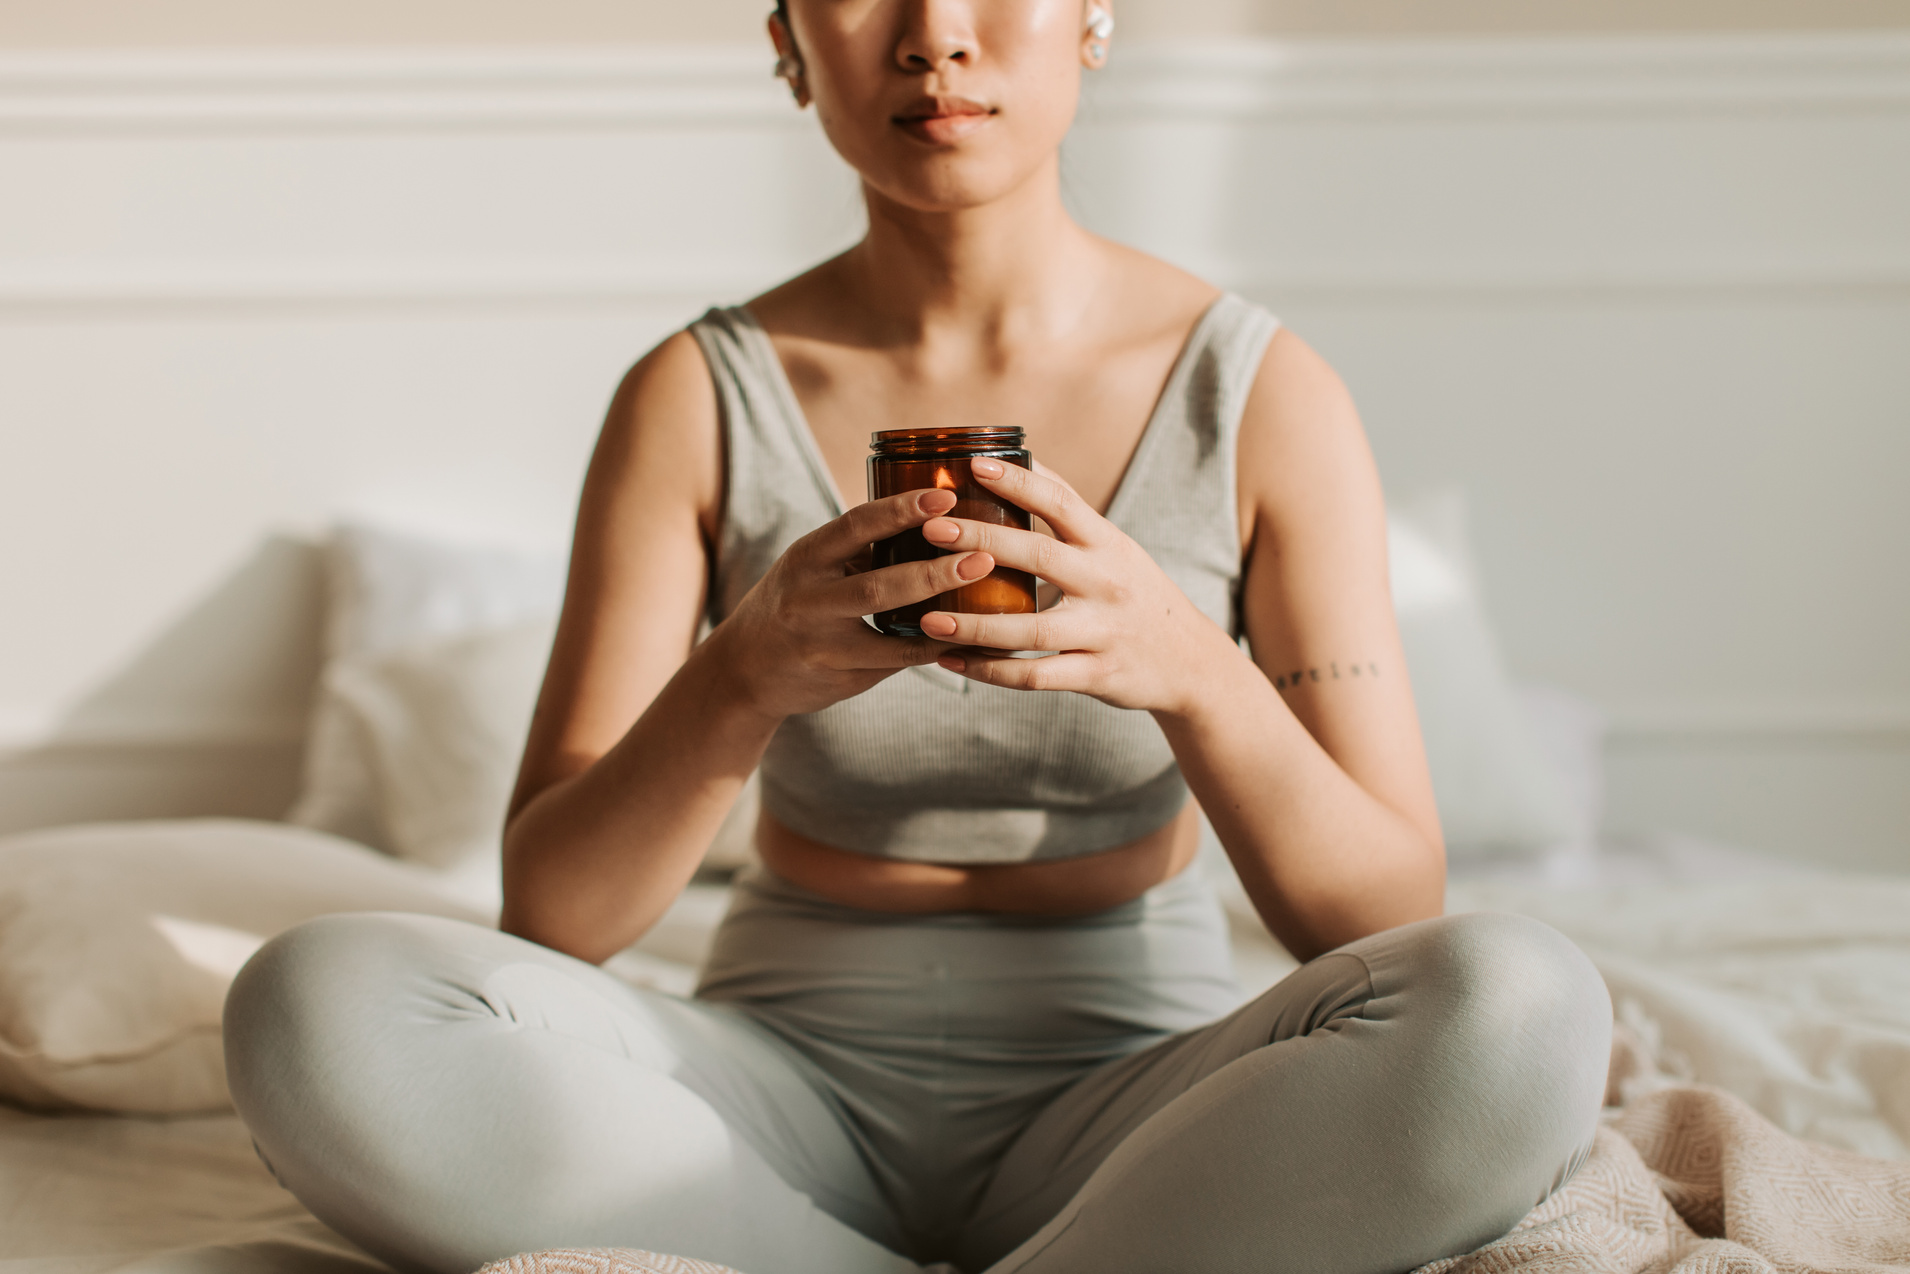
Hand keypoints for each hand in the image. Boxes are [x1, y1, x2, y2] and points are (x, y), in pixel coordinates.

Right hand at [710, 487, 994, 718]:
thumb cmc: (797, 600)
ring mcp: (822, 646)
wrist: (746, 668)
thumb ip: (861, 546)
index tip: (946, 497)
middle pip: (876, 586)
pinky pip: (896, 664)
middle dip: (933, 572)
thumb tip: (938, 513)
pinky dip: (934, 651)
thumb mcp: (814, 564)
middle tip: (983, 557)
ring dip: (942, 622)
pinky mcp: (840, 679)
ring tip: (986, 610)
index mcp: (806, 558)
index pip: (855, 526)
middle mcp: (807, 602)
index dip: (901, 510)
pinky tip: (970, 642)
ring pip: (888, 636)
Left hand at [916, 458, 1240, 713]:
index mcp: (1108, 544)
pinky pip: (1036, 675)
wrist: (1191, 662)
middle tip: (931, 530)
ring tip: (928, 616)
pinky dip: (990, 671)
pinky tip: (951, 661)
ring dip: (974, 623)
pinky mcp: (1097, 674)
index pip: (1062, 502)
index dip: (1019, 481)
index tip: (974, 465)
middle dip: (980, 540)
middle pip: (1037, 556)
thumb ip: (1071, 511)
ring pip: (1030, 628)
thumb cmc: (1137, 593)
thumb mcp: (1116, 547)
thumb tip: (1025, 456)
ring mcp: (1102, 631)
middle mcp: (1106, 583)